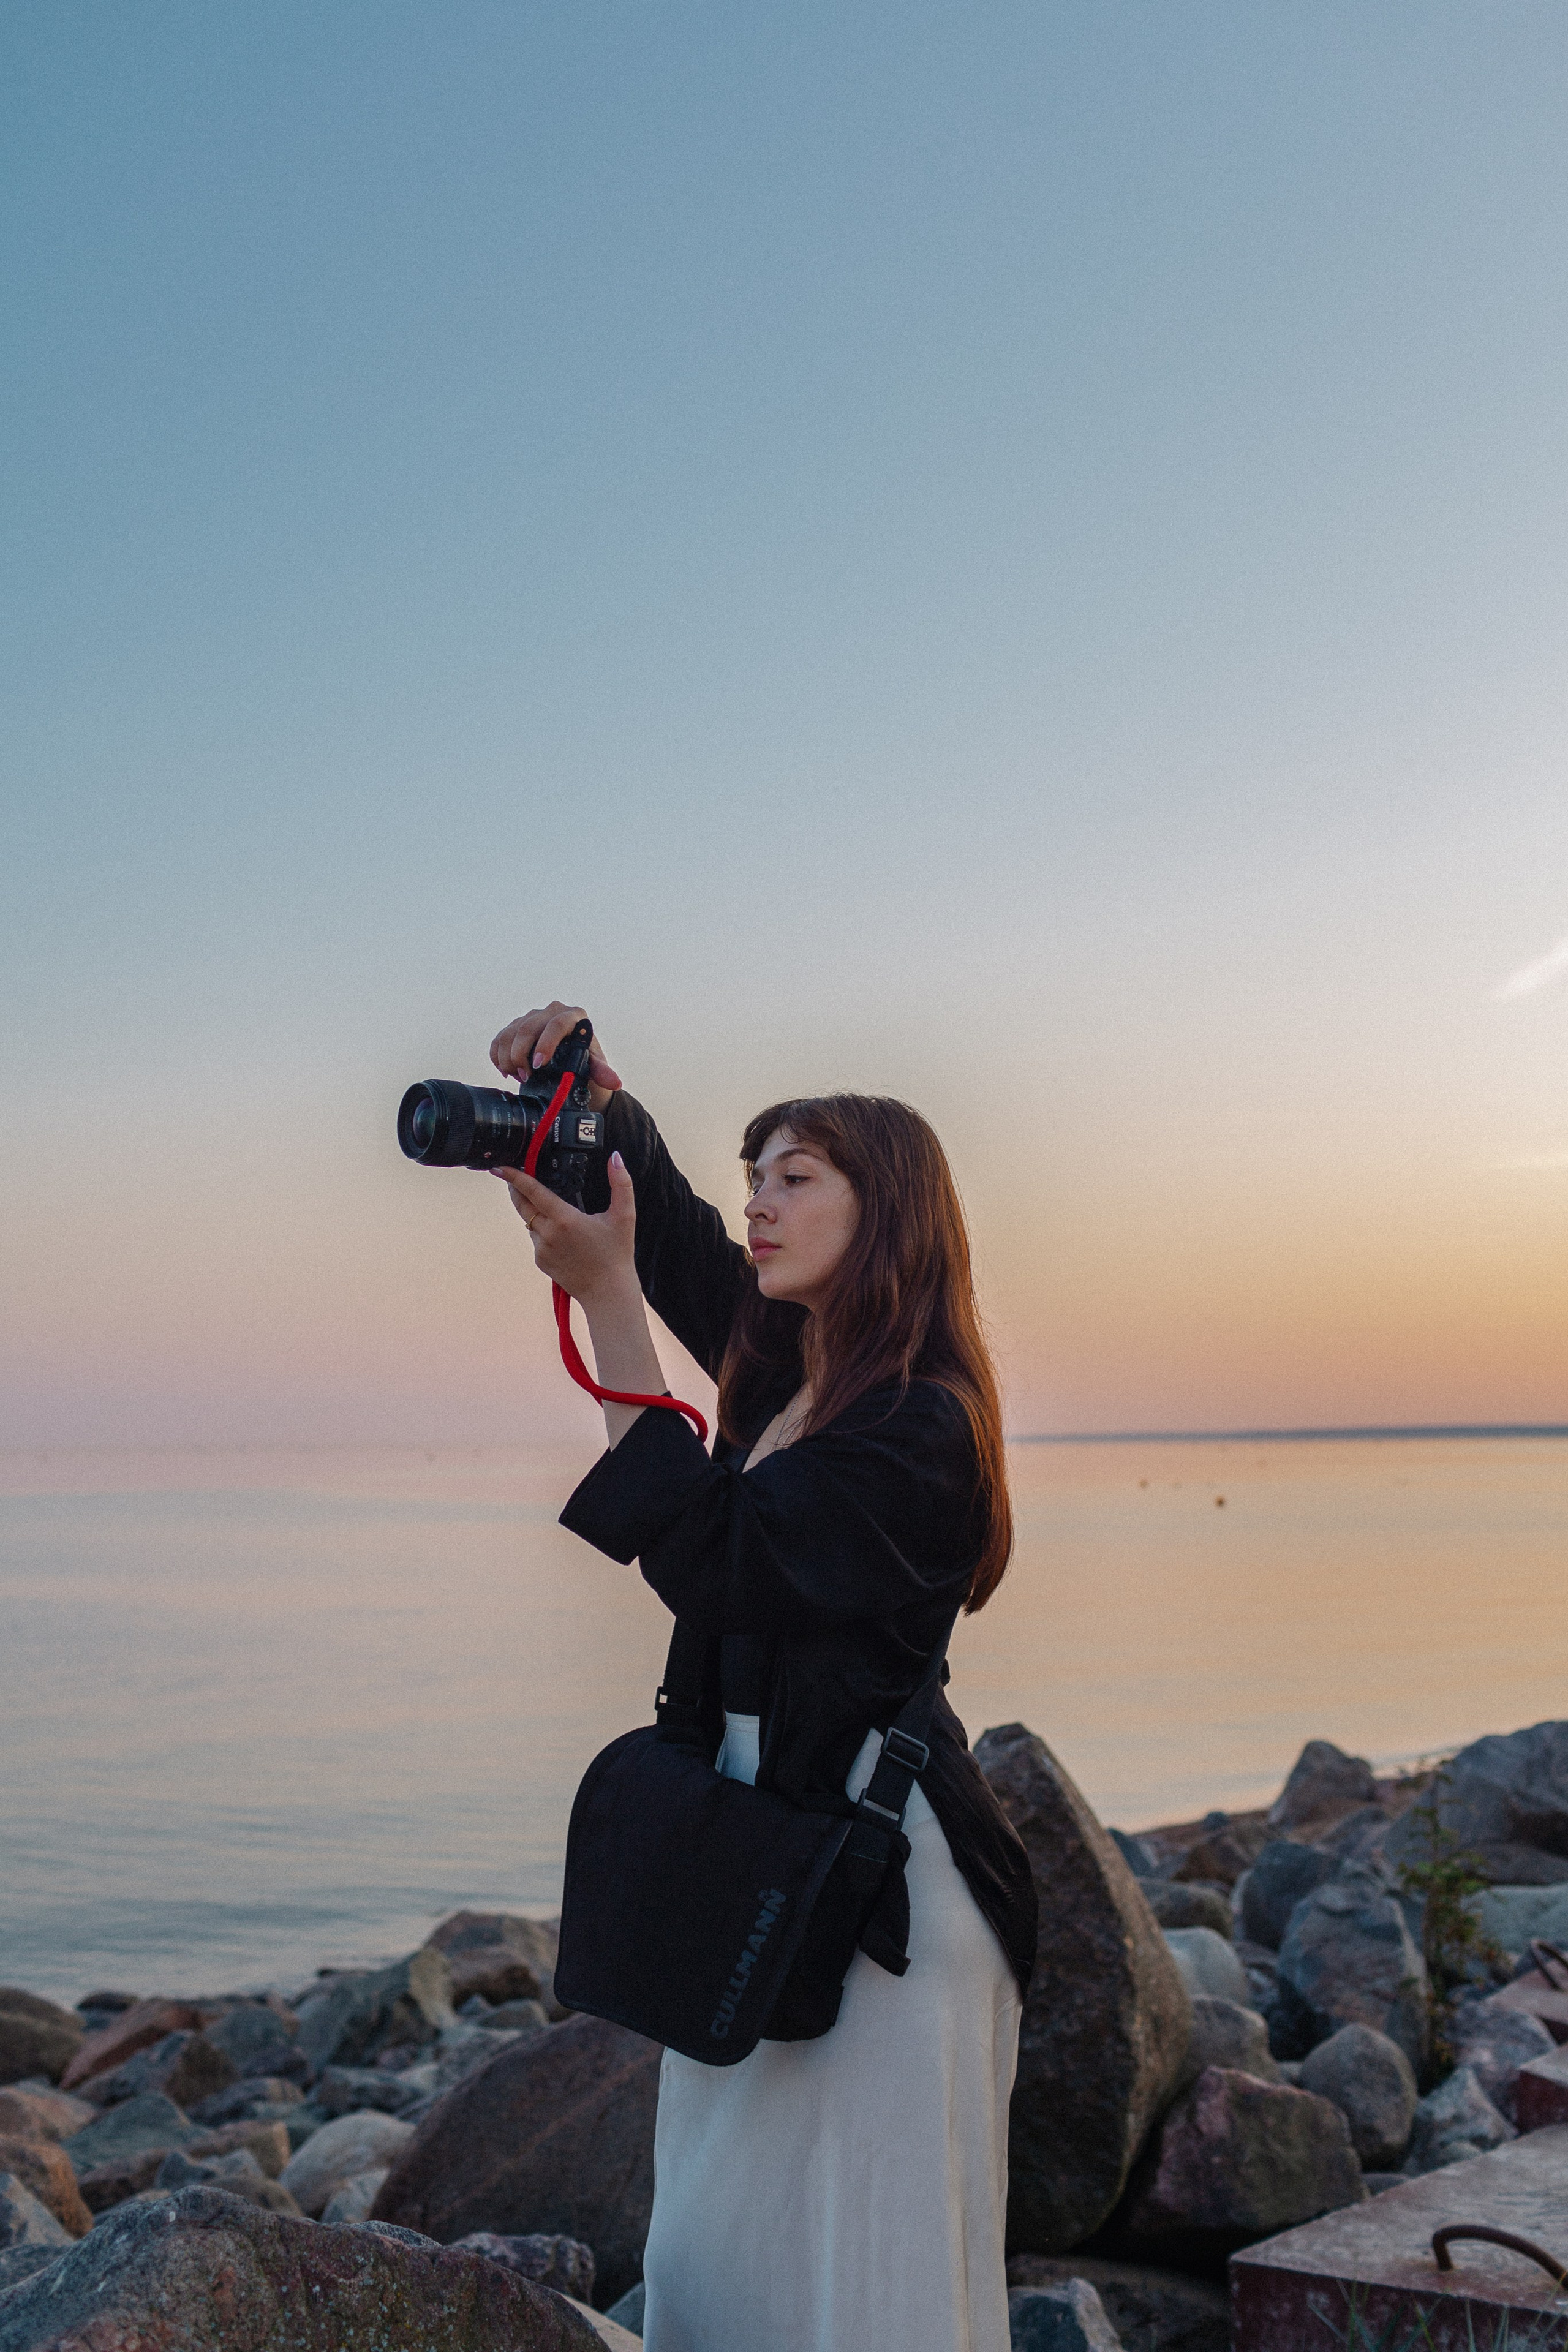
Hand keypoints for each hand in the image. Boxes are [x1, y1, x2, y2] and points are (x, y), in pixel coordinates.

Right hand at [490, 1002, 621, 1112]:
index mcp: (574, 1016)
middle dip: (521, 1055)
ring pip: (510, 1032)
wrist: (571, 1059)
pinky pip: (500, 1037)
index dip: (546, 1043)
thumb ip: (601, 1071)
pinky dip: (497, 1055)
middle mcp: (552, 1011)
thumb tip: (614, 1081)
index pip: (558, 1024)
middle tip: (525, 1077)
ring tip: (517, 1076)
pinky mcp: (517, 1024)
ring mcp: (533, 1016)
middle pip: (528, 1027)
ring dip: (508, 1057)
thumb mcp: (594, 1065)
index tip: (539, 1064)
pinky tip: (505, 1069)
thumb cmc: (586, 1059)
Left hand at [495, 1150, 638, 1303]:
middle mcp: (548, 1233)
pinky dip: (542, 1231)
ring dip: (533, 1211)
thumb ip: (621, 1183)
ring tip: (549, 1207)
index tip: (500, 1167)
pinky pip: (535, 1239)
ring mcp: (541, 1249)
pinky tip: (560, 1234)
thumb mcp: (624, 1216)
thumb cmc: (617, 1254)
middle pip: (522, 1204)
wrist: (607, 1292)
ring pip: (529, 1222)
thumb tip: (616, 1158)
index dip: (515, 1177)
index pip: (532, 1191)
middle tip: (514, 1176)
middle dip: (515, 1189)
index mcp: (564, 1219)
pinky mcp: (540, 1261)